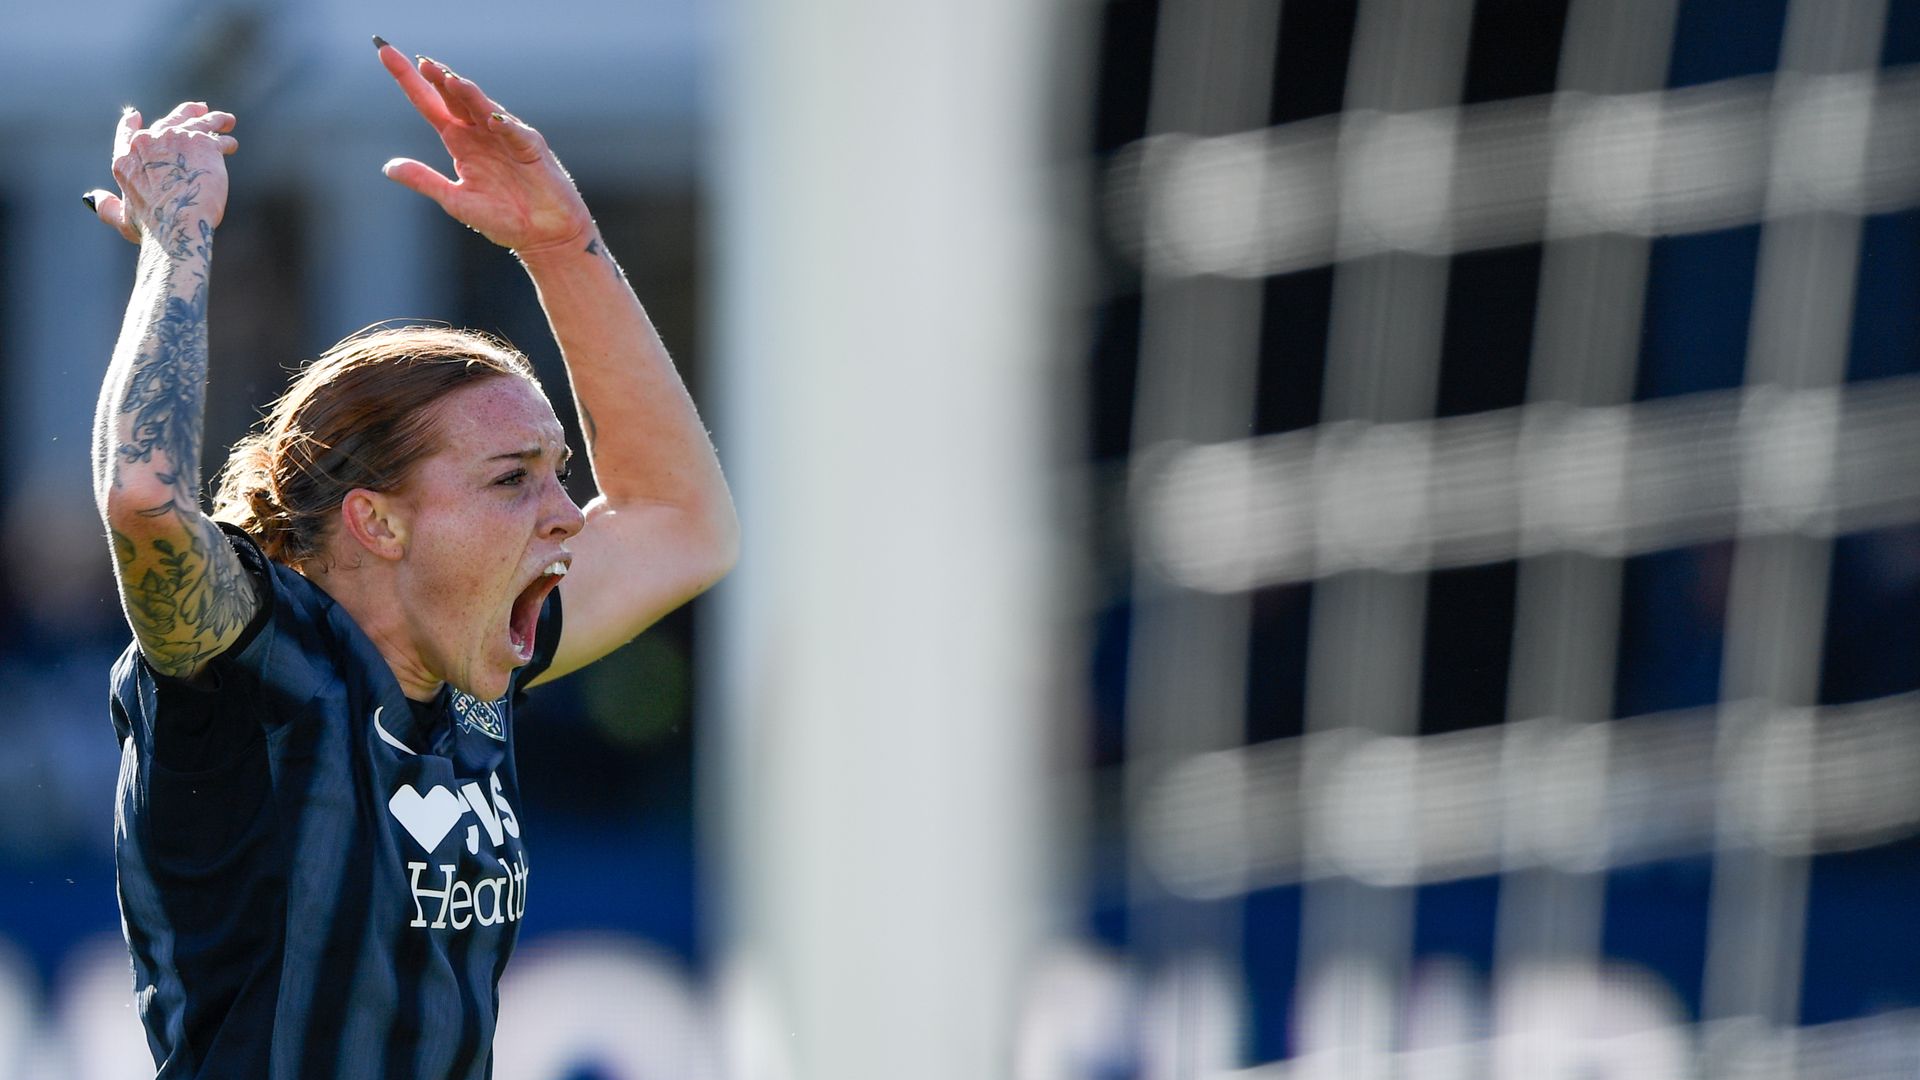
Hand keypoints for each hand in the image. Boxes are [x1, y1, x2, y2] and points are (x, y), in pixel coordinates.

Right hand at [85, 102, 237, 251]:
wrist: (177, 223)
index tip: (135, 115)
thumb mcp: (122, 219)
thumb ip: (106, 207)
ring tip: (225, 120)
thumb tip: (92, 198)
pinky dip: (224, 139)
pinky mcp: (203, 144)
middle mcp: (148, 143)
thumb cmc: (151, 227)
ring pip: (197, 123)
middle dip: (184, 113)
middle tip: (198, 108)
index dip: (130, 124)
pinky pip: (217, 137)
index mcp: (125, 160)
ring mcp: (175, 139)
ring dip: (212, 120)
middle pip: (168, 122)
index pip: (126, 135)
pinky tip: (230, 143)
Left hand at [375, 40, 593, 253]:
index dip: (409, 80)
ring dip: (468, 94)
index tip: (384, 52)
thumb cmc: (503, 219)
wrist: (543, 235)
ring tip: (450, 80)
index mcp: (460, 142)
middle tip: (423, 63)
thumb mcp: (455, 200)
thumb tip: (389, 167)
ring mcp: (506, 137)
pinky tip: (491, 120)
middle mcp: (481, 133)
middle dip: (438, 79)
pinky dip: (504, 126)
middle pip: (454, 98)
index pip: (429, 104)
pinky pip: (516, 134)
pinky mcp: (531, 149)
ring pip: (483, 108)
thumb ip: (425, 180)